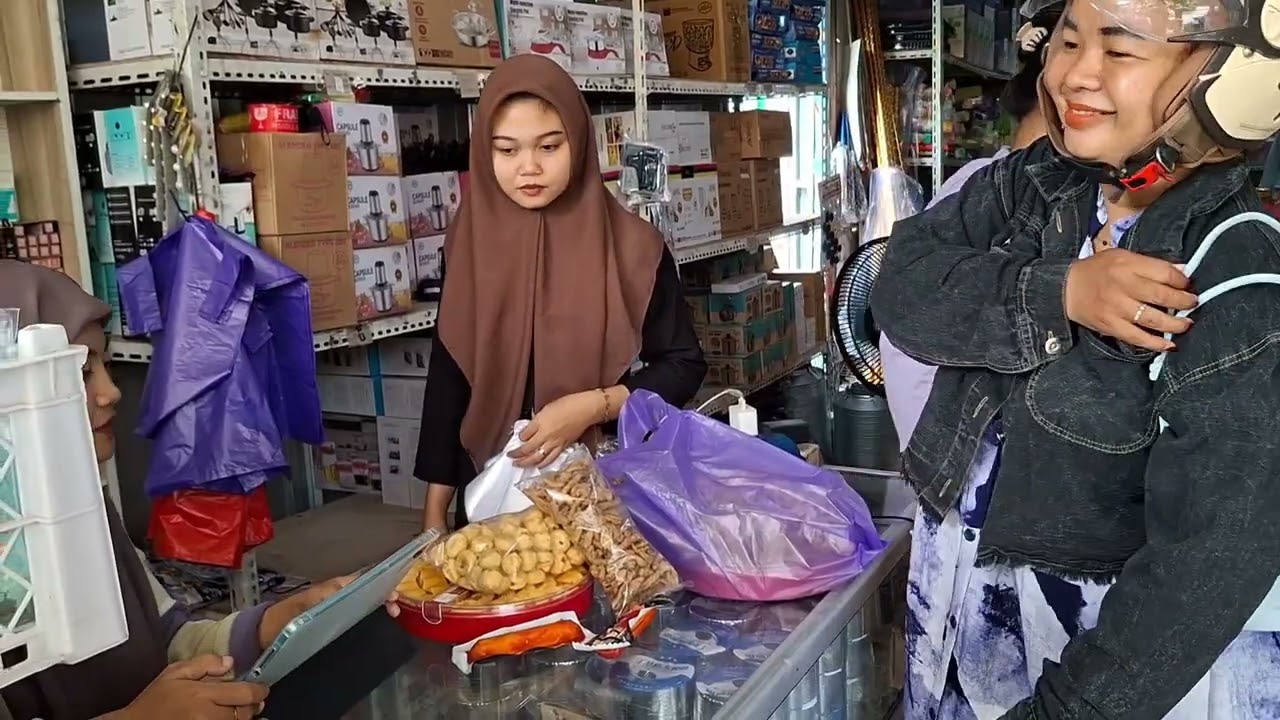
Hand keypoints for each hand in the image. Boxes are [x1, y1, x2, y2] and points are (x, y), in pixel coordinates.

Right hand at [115, 655, 266, 719]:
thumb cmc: (155, 700)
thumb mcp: (175, 672)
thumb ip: (204, 663)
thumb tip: (229, 662)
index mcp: (202, 694)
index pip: (244, 693)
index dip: (259, 691)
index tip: (262, 688)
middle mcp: (207, 715)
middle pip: (245, 711)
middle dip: (252, 705)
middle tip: (252, 699)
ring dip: (243, 717)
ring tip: (240, 710)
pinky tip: (229, 718)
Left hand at [258, 576, 400, 648]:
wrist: (263, 636)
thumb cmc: (281, 620)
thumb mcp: (301, 608)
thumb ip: (323, 597)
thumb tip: (348, 588)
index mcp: (330, 588)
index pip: (360, 578)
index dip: (379, 581)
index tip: (393, 591)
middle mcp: (335, 595)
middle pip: (366, 589)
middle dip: (384, 594)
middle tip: (396, 608)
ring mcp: (334, 608)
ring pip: (363, 601)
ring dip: (379, 604)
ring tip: (392, 614)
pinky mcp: (331, 621)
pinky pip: (355, 613)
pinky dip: (370, 615)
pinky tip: (377, 623)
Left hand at [508, 391, 602, 468]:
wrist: (586, 409)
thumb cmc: (568, 404)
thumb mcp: (547, 408)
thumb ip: (536, 421)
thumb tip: (529, 430)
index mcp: (541, 424)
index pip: (524, 436)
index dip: (518, 440)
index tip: (515, 441)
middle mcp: (546, 436)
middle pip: (528, 449)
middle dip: (517, 455)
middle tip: (510, 457)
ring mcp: (555, 443)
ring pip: (538, 458)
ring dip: (527, 463)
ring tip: (519, 464)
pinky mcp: (564, 447)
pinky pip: (551, 458)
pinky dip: (543, 463)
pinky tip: (538, 465)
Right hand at [1064, 249, 1196, 351]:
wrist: (1066, 289)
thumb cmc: (1098, 270)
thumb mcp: (1122, 257)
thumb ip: (1151, 264)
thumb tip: (1183, 271)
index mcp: (1128, 265)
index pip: (1165, 273)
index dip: (1182, 281)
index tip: (1188, 285)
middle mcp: (1123, 286)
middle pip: (1162, 296)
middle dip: (1184, 302)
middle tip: (1193, 304)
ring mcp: (1116, 308)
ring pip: (1153, 319)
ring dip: (1175, 324)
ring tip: (1186, 324)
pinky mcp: (1110, 326)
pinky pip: (1137, 337)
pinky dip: (1155, 343)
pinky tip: (1169, 345)